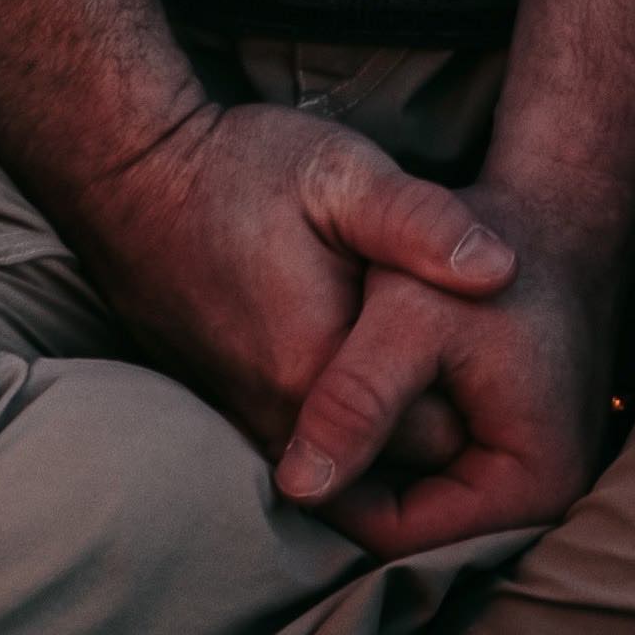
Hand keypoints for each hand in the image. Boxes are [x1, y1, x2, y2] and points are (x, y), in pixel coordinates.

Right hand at [49, 96, 519, 462]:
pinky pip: (314, 449)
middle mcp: (280, 417)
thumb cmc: (239, 168)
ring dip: (397, 431)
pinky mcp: (229, 410)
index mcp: (320, 369)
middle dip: (446, 424)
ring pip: (357, 466)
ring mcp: (248, 420)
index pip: (442, 438)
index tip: (504, 352)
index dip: (482, 398)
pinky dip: (351, 426)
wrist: (130, 179)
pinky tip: (372, 372)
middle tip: (481, 367)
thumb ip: (423, 224)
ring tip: (428, 370)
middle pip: (402, 464)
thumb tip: (503, 270)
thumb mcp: (342, 173)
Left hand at [273, 173, 618, 553]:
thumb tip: (295, 490)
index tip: (286, 428)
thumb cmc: (491, 250)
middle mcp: (544, 502)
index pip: (400, 537)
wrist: (560, 211)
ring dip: (370, 455)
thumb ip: (355, 399)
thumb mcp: (411, 317)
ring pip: (415, 498)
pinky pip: (433, 470)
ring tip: (334, 392)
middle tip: (302, 409)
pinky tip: (366, 387)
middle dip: (353, 475)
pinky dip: (394, 437)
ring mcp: (530, 479)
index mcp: (532, 488)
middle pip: (410, 527)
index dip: (333, 490)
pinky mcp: (513, 453)